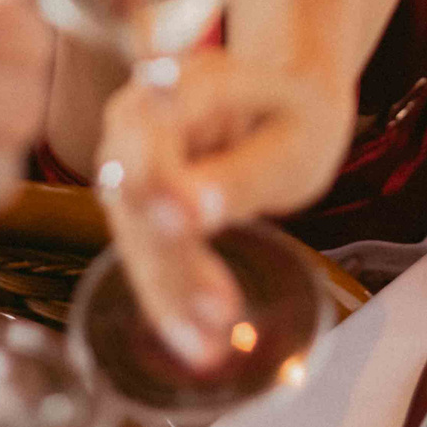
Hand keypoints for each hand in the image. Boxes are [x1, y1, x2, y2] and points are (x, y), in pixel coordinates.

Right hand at [95, 54, 354, 368]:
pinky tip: (196, 341)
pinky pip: (144, 250)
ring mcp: (129, 156)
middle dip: (169, 256)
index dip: (164, 183)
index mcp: (186, 80)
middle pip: (133, 188)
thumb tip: (196, 214)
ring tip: (209, 346)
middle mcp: (140, 113)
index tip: (191, 227)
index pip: (156, 135)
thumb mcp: (293, 139)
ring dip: (166, 290)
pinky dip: (169, 296)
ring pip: (131, 230)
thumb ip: (245, 172)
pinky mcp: (135, 198)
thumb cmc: (297, 111)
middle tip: (217, 316)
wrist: (286, 94)